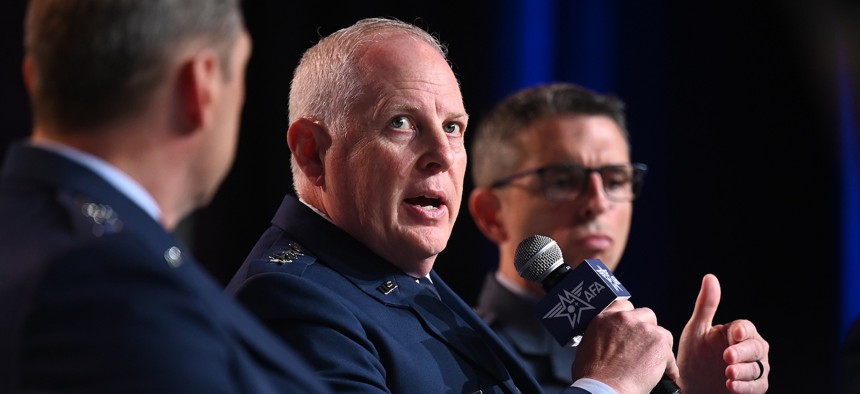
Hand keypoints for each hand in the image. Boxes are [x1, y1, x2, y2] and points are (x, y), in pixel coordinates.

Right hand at [572, 299, 678, 392]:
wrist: (603, 388)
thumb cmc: (592, 375)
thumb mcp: (586, 346)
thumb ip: (601, 335)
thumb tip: (607, 341)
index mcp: (605, 318)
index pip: (624, 305)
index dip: (631, 317)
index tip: (633, 327)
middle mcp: (624, 319)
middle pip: (646, 315)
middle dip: (647, 329)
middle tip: (643, 346)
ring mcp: (643, 329)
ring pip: (661, 333)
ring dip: (658, 346)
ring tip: (653, 363)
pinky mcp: (659, 343)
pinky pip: (669, 352)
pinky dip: (668, 365)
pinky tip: (665, 375)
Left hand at [677, 274, 769, 393]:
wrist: (690, 386)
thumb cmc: (694, 356)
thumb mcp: (696, 330)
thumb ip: (706, 306)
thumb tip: (710, 277)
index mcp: (737, 333)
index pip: (747, 328)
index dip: (743, 330)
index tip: (735, 333)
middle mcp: (749, 350)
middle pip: (756, 347)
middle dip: (743, 352)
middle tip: (727, 357)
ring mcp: (753, 369)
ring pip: (757, 368)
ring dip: (744, 371)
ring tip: (728, 373)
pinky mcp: (752, 387)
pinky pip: (756, 387)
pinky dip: (745, 387)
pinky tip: (732, 385)